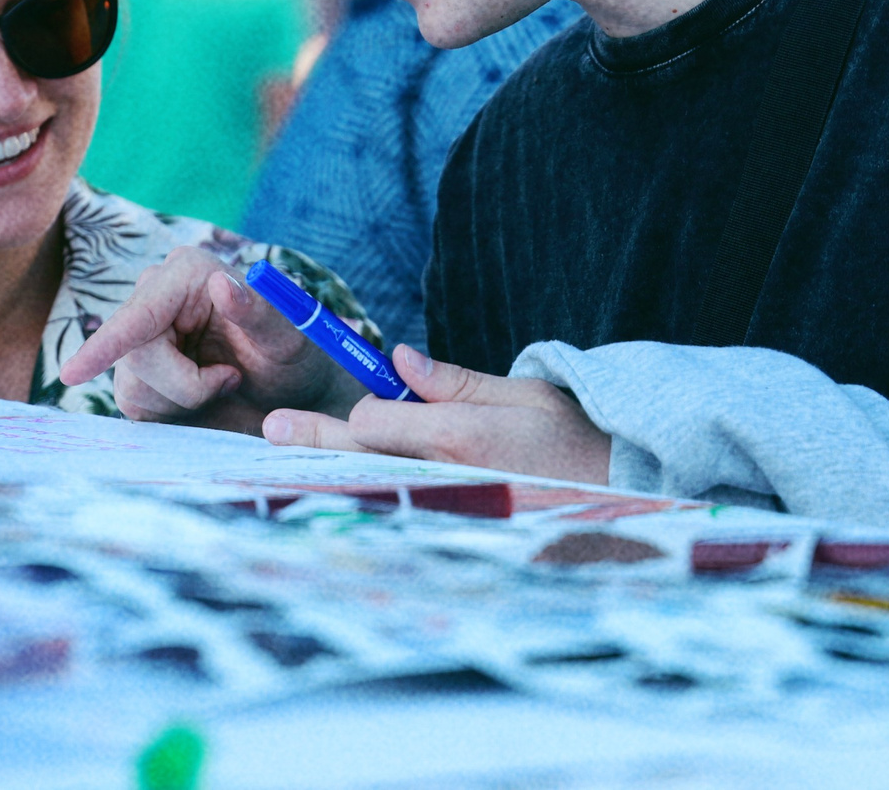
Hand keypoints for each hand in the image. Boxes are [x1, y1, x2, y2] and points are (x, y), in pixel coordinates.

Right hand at [56, 247, 358, 432]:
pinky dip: (171, 411)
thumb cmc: (294, 355)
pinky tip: (201, 397)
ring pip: (132, 384)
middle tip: (230, 381)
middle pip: (134, 355)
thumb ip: (258, 311)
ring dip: (182, 401)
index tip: (71, 373)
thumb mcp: (289, 336)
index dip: (106, 344)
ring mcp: (143, 333)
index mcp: (188, 273)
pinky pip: (134, 404)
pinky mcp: (138, 371)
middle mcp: (157, 295)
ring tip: (222, 384)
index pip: (139, 313)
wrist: (291, 390)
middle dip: (185, 385)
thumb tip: (221, 283)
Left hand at [261, 348, 612, 483]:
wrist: (617, 491)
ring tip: (288, 457)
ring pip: (374, 488)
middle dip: (315, 441)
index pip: (376, 422)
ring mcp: (447, 509)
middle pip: (360, 458)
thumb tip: (398, 359)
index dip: (361, 411)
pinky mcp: (455, 530)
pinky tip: (343, 494)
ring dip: (334, 472)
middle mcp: (444, 477)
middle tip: (271, 430)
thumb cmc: (571, 433)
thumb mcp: (518, 392)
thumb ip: (453, 380)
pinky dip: (370, 500)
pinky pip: (400, 512)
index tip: (361, 404)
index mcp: (459, 436)